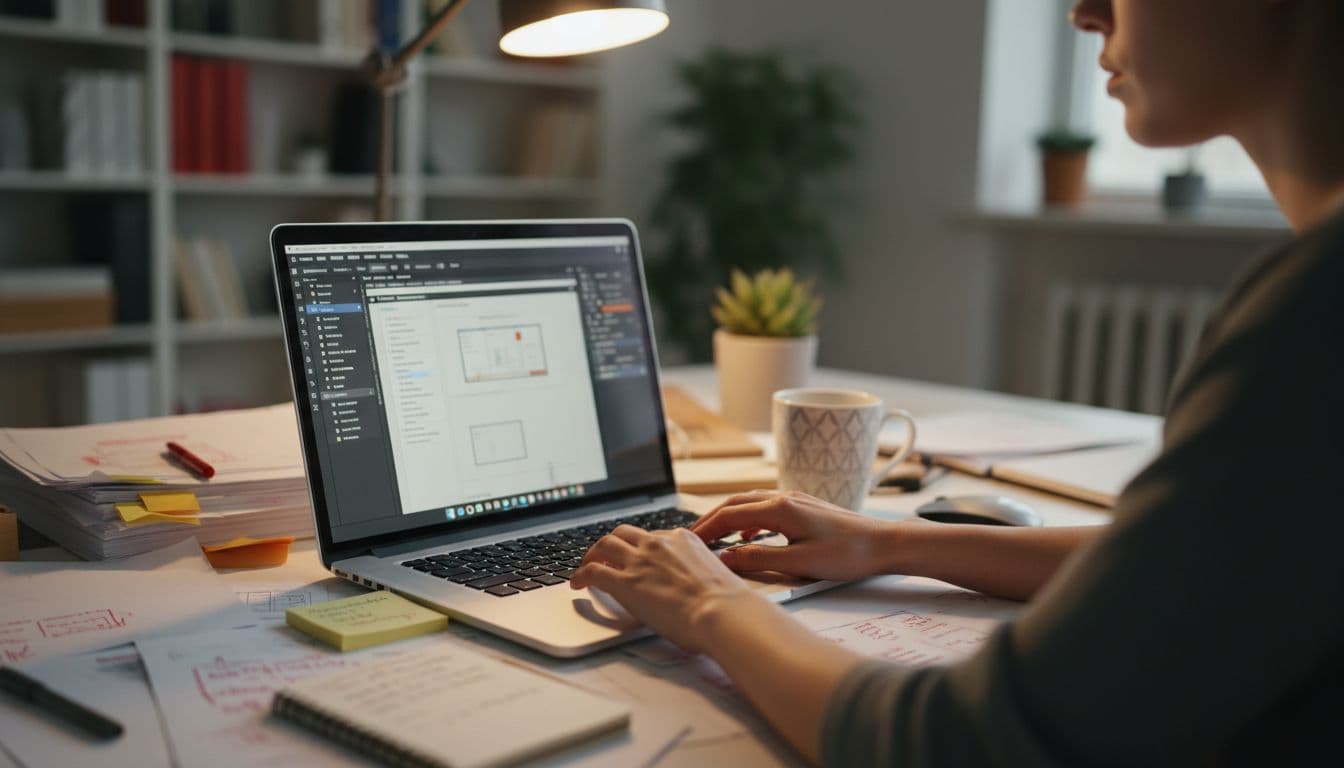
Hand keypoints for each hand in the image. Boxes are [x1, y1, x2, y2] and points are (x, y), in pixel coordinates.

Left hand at [571, 525, 765, 653]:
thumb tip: (697, 587)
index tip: (636, 556)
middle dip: (611, 543)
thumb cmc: (726, 604)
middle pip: (623, 533)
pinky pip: (593, 572)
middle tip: (604, 556)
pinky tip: (576, 584)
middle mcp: (658, 544)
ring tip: (586, 567)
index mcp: (682, 539)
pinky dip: (581, 575)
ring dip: (592, 555)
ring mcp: (640, 561)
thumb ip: (698, 574)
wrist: (722, 612)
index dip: (639, 547)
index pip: (652, 536)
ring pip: (605, 544)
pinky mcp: (625, 582)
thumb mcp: (714, 576)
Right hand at [692, 490, 896, 580]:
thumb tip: (725, 559)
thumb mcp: (799, 563)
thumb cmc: (847, 554)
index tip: (687, 544)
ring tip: (712, 538)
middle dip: (710, 521)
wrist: (883, 544)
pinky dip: (747, 519)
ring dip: (727, 518)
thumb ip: (759, 559)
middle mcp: (784, 497)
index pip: (728, 515)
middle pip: (734, 503)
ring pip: (749, 504)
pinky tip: (747, 535)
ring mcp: (794, 500)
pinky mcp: (803, 507)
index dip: (705, 530)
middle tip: (690, 539)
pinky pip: (764, 508)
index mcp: (780, 509)